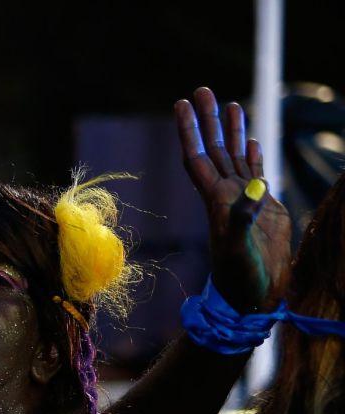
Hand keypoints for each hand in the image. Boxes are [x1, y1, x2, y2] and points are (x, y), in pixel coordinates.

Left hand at [175, 87, 290, 312]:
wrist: (255, 295)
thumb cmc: (242, 278)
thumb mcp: (239, 250)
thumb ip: (243, 220)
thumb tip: (253, 188)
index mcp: (216, 201)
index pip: (197, 157)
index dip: (188, 131)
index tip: (181, 104)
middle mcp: (226, 195)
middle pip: (213, 148)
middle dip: (208, 119)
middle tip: (202, 89)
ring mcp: (244, 199)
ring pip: (235, 155)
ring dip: (231, 130)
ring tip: (230, 104)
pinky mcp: (263, 206)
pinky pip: (254, 171)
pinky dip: (252, 153)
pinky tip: (250, 139)